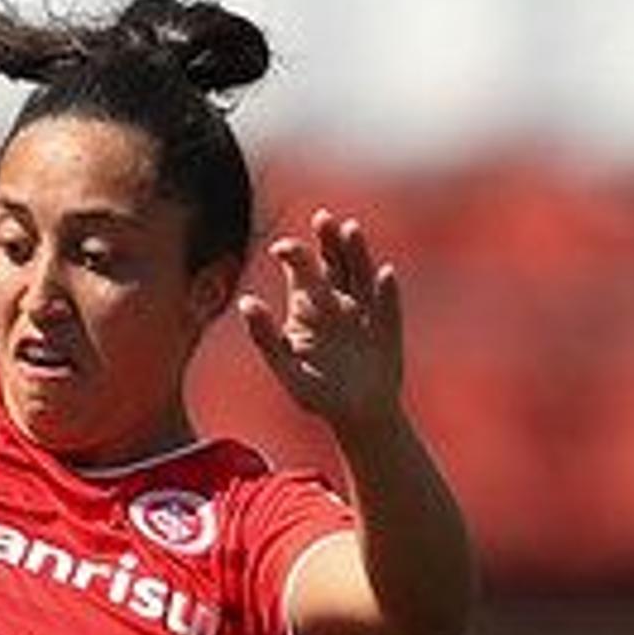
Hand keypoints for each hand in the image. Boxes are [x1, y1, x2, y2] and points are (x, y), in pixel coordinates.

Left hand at [235, 212, 404, 431]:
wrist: (356, 416)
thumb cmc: (316, 392)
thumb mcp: (285, 368)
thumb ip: (264, 337)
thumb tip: (245, 301)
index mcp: (310, 305)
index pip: (302, 270)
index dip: (294, 255)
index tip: (281, 248)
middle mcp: (339, 300)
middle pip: (335, 262)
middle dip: (330, 240)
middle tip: (322, 218)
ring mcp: (365, 312)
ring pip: (361, 275)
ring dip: (357, 253)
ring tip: (350, 229)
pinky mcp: (388, 328)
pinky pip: (387, 308)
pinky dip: (386, 292)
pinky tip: (384, 274)